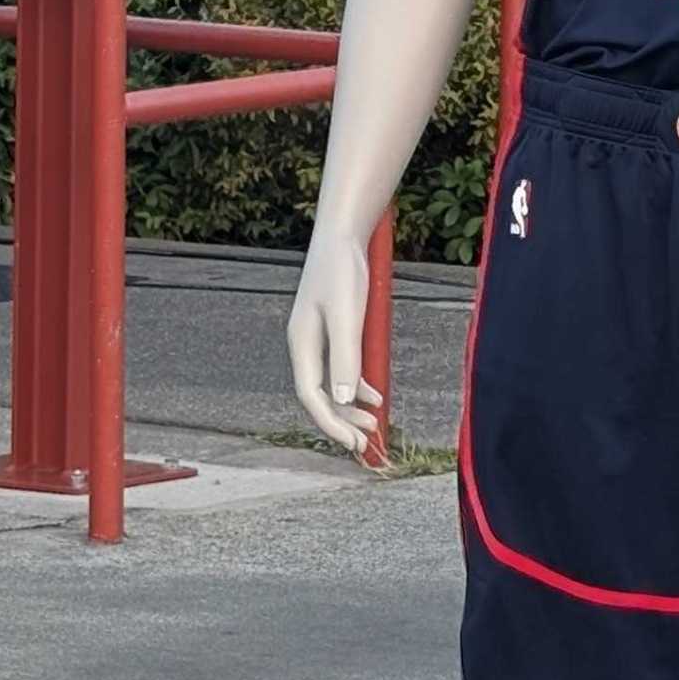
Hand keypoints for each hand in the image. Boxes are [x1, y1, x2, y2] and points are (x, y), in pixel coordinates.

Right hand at [285, 231, 380, 454]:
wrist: (343, 236)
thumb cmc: (342, 272)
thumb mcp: (347, 317)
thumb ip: (345, 358)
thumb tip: (344, 400)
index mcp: (302, 344)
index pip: (311, 396)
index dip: (330, 423)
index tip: (352, 443)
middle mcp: (306, 345)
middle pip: (320, 396)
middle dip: (342, 421)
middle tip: (368, 441)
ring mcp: (319, 339)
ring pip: (332, 385)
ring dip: (351, 407)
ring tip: (375, 423)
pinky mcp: (334, 330)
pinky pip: (342, 368)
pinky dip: (357, 385)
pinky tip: (376, 394)